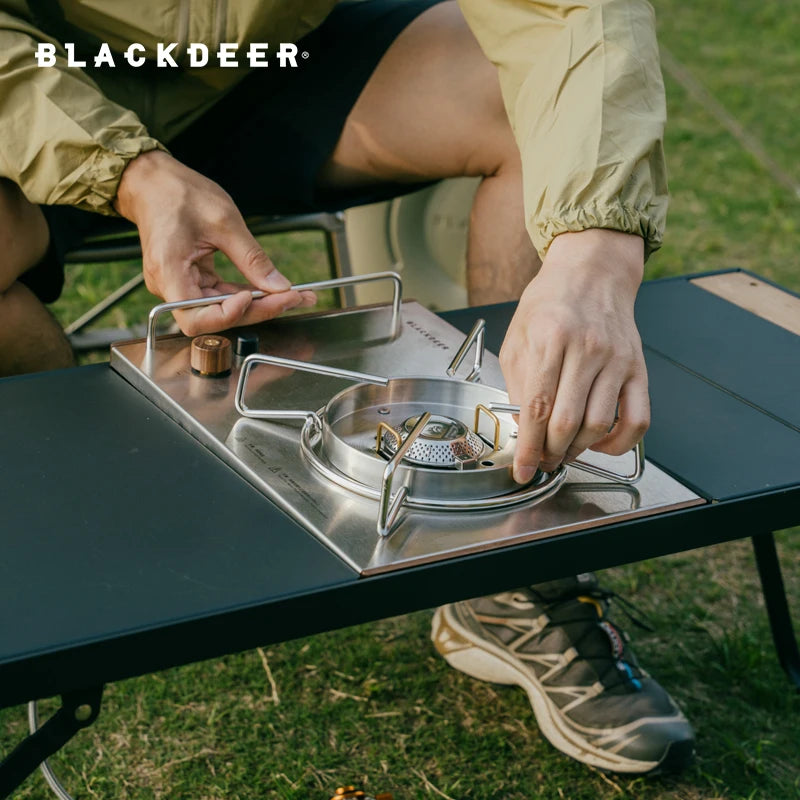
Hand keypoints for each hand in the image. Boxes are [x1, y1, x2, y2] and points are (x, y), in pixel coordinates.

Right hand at [114, 150, 314, 334]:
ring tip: (293, 295)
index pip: (196, 317)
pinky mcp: (191, 281)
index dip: (228, 315)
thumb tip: (280, 286)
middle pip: (215, 317)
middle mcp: (169, 286)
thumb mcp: (224, 221)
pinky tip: (272, 290)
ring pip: (222, 309)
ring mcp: (179, 286)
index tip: (255, 297)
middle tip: (294, 298)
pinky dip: (247, 295)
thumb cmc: (178, 193)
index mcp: (168, 272)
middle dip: (257, 310)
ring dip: (258, 305)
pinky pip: (220, 296)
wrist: (153, 182)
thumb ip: (253, 258)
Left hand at [499, 229, 649, 482]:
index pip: (538, 406)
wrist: (592, 272)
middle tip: (542, 459)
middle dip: (551, 452)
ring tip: (564, 450)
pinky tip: (600, 443)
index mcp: (550, 339)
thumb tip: (522, 427)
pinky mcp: (638, 368)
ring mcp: (616, 360)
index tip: (523, 469)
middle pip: (568, 421)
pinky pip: (638, 418)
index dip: (529, 446)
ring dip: (579, 449)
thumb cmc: (550, 303)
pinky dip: (620, 442)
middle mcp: (586, 349)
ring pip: (599, 424)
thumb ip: (516, 382)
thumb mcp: (518, 336)